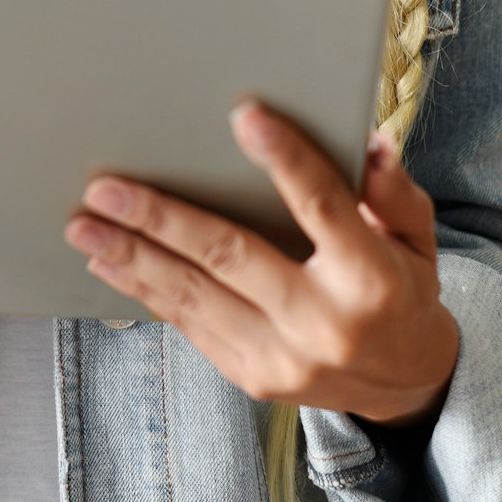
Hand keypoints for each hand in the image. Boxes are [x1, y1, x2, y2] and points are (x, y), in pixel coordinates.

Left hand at [64, 98, 459, 426]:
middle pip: (230, 256)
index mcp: (370, 278)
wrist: (404, 385)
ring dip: (131, 258)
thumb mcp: (417, 239)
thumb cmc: (402, 291)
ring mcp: (282, 357)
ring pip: (193, 297)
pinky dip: (145, 292)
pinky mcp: (252, 376)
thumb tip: (366, 143)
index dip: (285, 159)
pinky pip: (189, 326)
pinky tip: (109, 264)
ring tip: (84, 227)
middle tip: (106, 188)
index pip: (322, 206)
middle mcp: (322, 322)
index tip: (245, 116)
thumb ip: (393, 192)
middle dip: (161, 219)